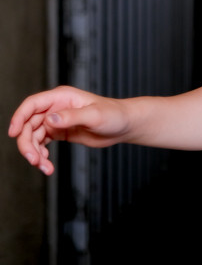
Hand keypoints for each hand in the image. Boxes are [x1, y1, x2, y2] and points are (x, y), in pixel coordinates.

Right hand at [8, 86, 129, 175]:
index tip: (13, 133)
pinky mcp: (60, 132)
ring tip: (44, 167)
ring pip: (34, 136)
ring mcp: (57, 120)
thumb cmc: (114, 115)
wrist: (124, 125)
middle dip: (27, 143)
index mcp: (61, 97)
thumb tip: (50, 119)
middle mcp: (56, 108)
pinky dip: (41, 155)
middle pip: (29, 124)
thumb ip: (71, 116)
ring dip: (34, 153)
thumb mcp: (94, 115)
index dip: (19, 117)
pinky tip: (47, 165)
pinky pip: (42, 144)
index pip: (32, 105)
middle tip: (34, 160)